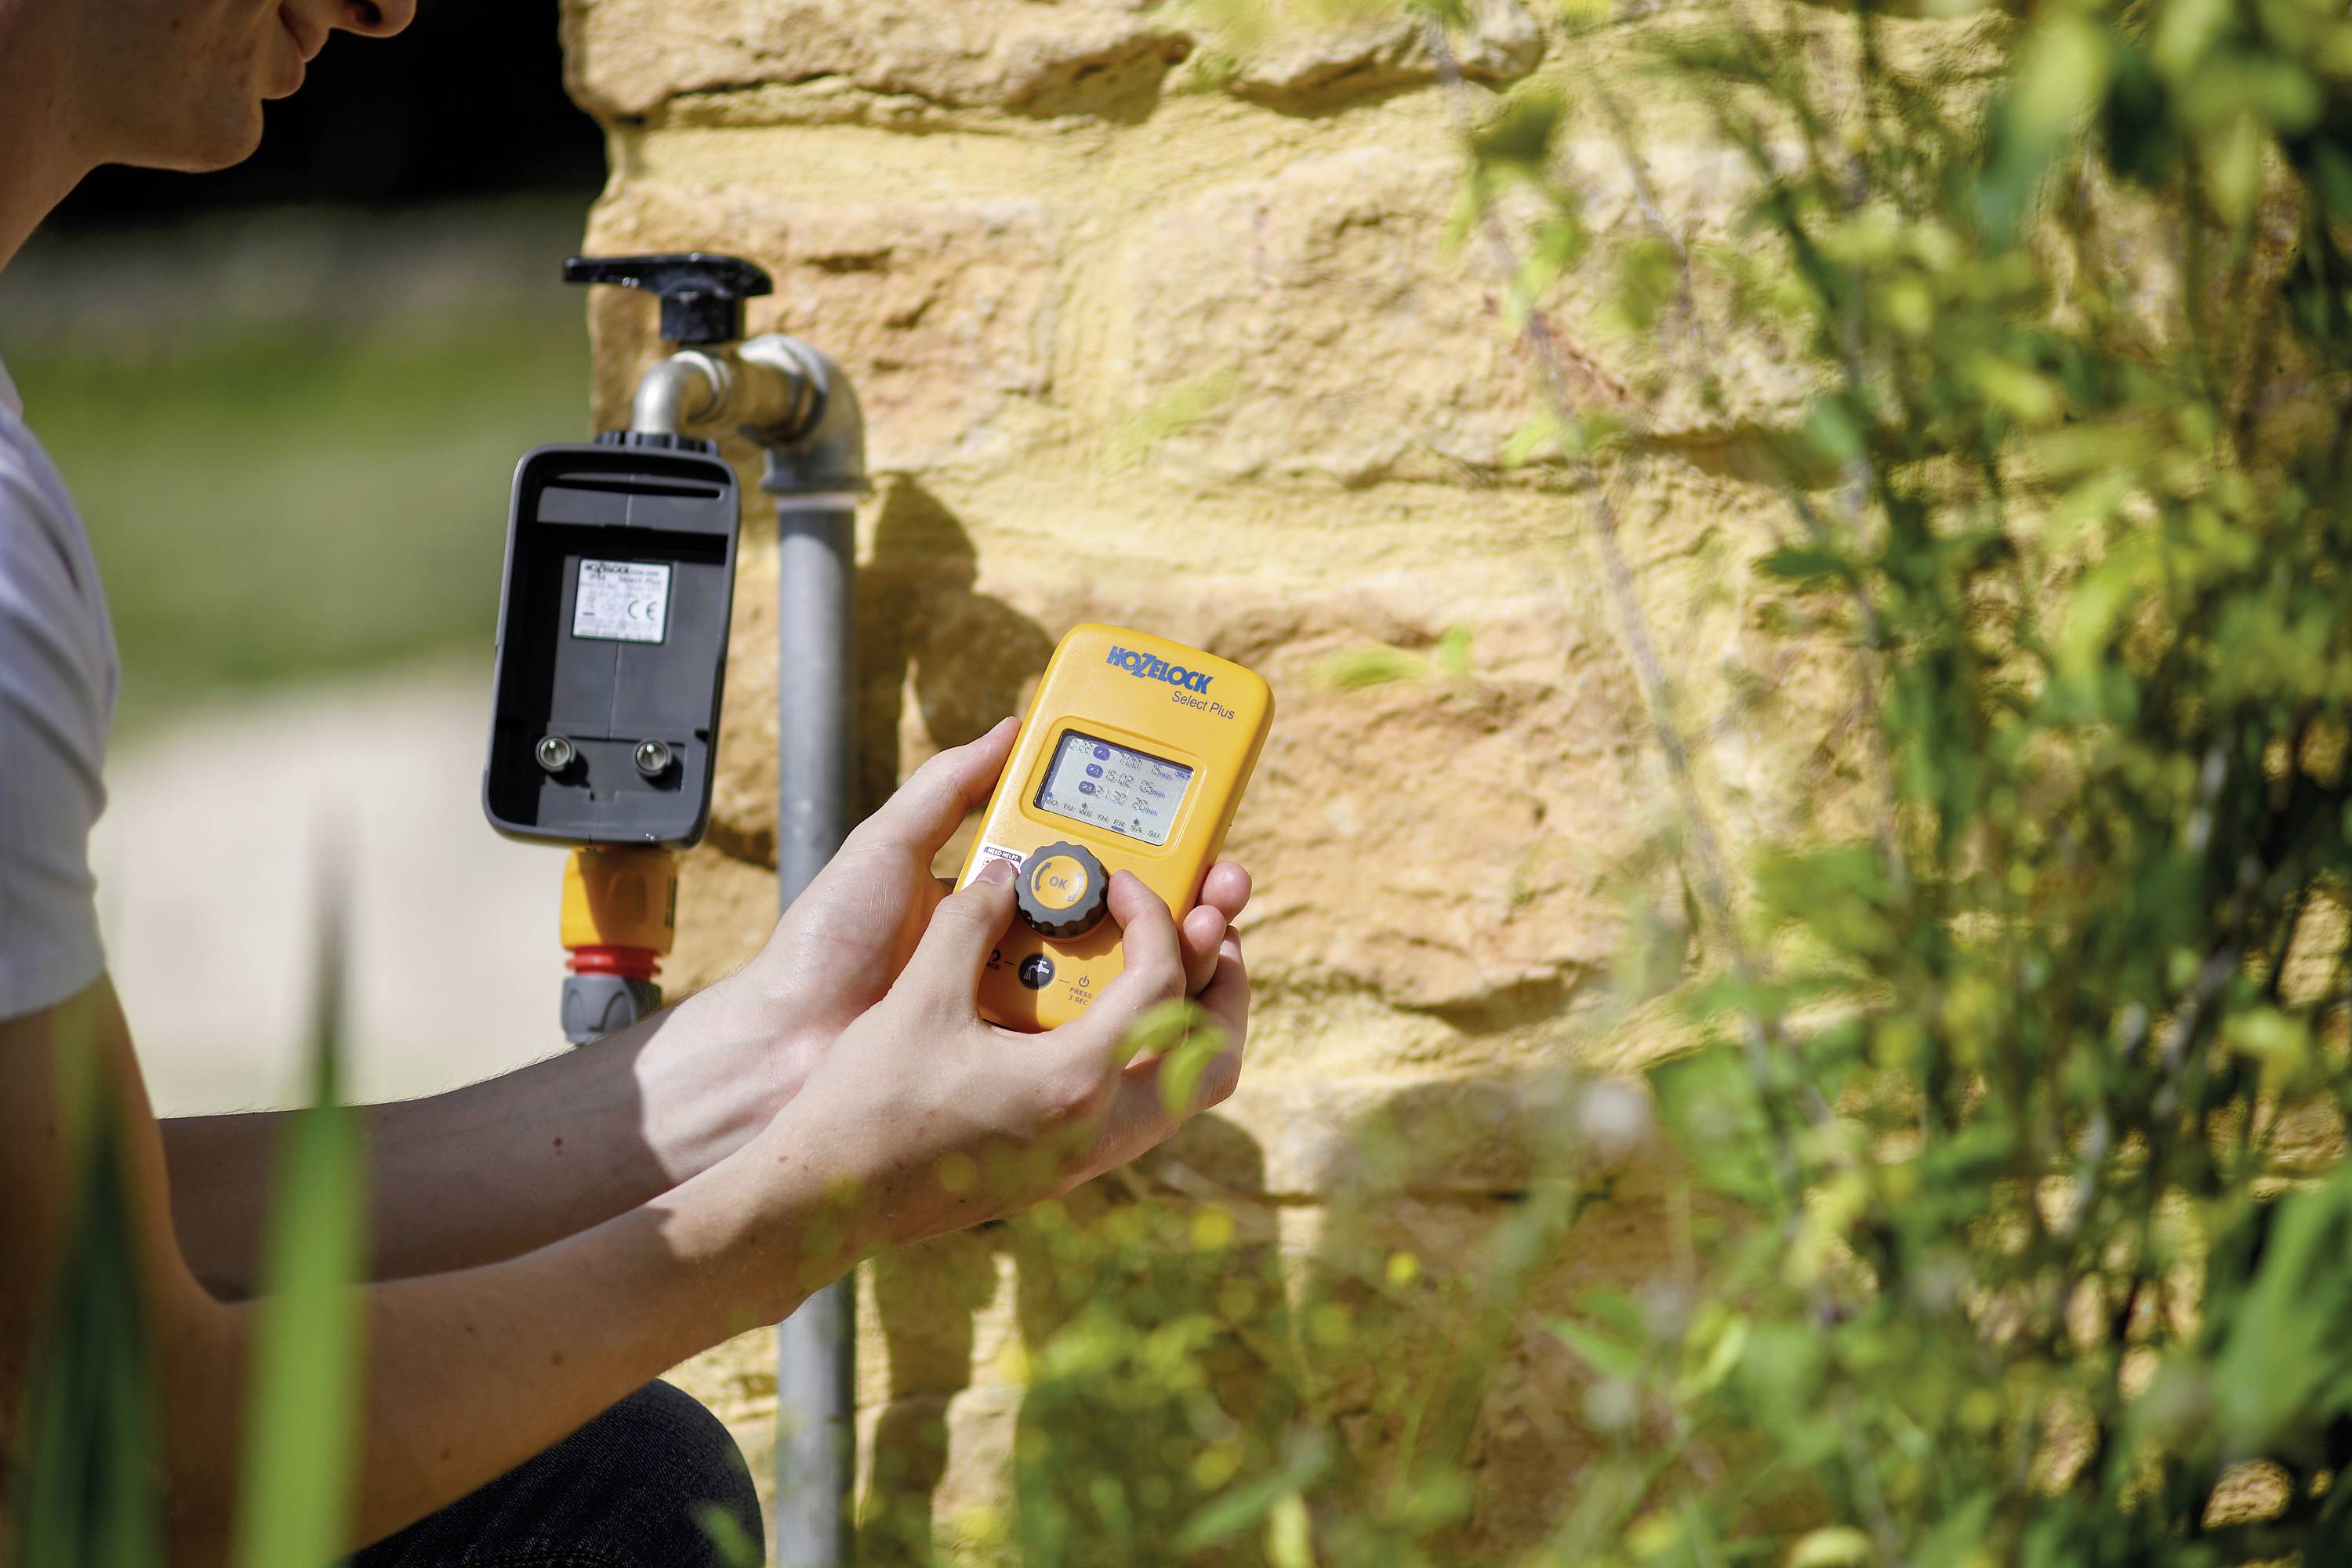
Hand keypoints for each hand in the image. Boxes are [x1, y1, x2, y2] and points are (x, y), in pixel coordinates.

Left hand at [726, 716, 1250, 1110]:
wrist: (783, 1041)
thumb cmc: (827, 945)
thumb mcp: (888, 846)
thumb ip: (950, 786)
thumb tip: (1013, 727)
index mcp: (996, 902)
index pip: (1091, 870)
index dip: (1148, 855)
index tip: (1196, 834)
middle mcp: (1017, 958)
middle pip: (1122, 930)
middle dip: (1183, 908)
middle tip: (1223, 890)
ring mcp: (1019, 1018)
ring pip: (1116, 991)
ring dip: (1170, 965)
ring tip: (1204, 937)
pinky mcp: (1013, 1070)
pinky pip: (1081, 1047)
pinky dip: (1124, 1024)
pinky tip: (1161, 1000)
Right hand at [755, 857, 1248, 1255]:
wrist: (826, 1198)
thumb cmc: (867, 1106)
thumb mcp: (919, 998)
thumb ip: (969, 924)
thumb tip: (1004, 876)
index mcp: (1072, 1084)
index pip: (1160, 987)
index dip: (1154, 920)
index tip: (1122, 886)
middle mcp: (1095, 1132)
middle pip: (1215, 1060)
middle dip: (1224, 989)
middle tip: (1205, 933)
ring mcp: (1082, 1159)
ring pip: (1187, 1096)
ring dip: (1192, 1028)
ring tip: (1165, 968)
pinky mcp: (1061, 1169)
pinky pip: (1141, 1111)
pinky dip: (1148, 1057)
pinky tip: (1103, 1017)